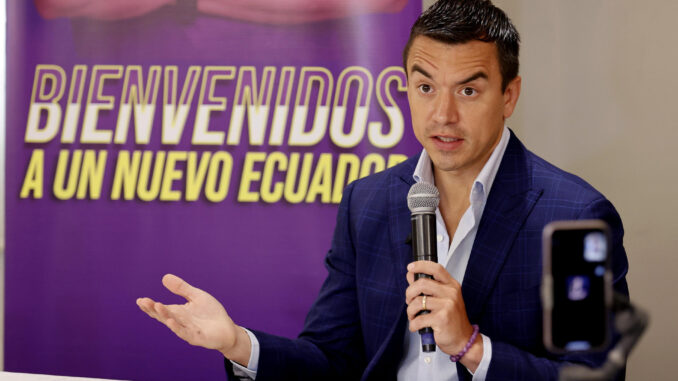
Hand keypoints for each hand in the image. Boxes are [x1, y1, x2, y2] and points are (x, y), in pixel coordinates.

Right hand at [136, 274, 250, 364]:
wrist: (227, 329)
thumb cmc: (211, 313)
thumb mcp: (196, 296)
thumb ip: (182, 288)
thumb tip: (164, 277)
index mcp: (178, 312)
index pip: (161, 309)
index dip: (150, 305)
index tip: (139, 300)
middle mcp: (180, 322)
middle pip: (164, 315)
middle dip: (153, 309)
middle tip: (142, 301)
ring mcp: (187, 330)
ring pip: (173, 323)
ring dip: (164, 315)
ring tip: (156, 306)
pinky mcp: (197, 337)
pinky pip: (185, 333)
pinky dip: (177, 328)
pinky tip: (170, 321)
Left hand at [405, 261, 482, 370]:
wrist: (463, 340)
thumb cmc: (451, 319)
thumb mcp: (444, 299)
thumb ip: (428, 287)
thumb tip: (411, 275)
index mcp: (452, 286)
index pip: (436, 269)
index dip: (421, 265)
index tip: (410, 267)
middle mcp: (451, 293)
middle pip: (422, 283)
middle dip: (409, 293)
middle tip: (409, 301)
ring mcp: (447, 305)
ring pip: (418, 301)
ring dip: (410, 311)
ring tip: (413, 316)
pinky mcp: (442, 319)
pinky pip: (419, 319)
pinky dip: (413, 324)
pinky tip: (416, 326)